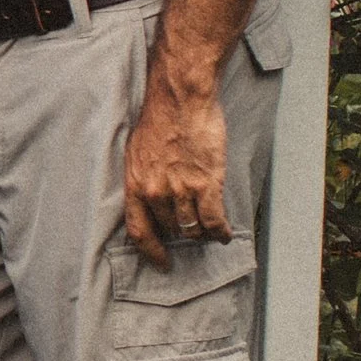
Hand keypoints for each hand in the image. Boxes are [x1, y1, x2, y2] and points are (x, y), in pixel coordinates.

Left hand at [123, 74, 232, 265]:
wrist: (181, 99)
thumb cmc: (160, 120)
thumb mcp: (137, 153)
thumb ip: (143, 180)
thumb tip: (151, 200)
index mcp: (136, 185)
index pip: (139, 231)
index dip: (151, 251)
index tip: (161, 261)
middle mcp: (156, 193)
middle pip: (171, 230)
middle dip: (182, 233)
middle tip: (192, 230)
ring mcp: (182, 190)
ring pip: (193, 229)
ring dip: (202, 233)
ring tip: (209, 230)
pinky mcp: (207, 185)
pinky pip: (214, 221)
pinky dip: (220, 231)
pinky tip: (224, 233)